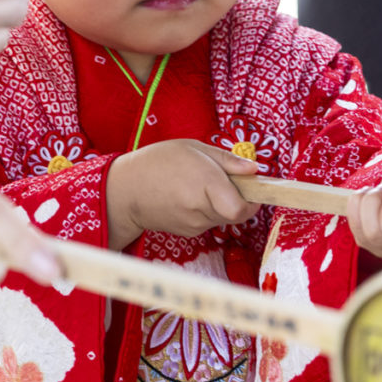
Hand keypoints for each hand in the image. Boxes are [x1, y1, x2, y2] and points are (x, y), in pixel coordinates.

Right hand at [106, 142, 260, 247]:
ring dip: (221, 204)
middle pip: (236, 213)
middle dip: (237, 198)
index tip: (250, 187)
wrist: (125, 190)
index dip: (252, 200)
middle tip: (225, 180)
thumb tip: (255, 170)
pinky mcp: (188, 233)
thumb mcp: (194, 148)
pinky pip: (209, 222)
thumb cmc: (159, 162)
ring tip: (201, 185)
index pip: (241, 208)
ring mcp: (194, 224)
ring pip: (223, 217)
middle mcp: (201, 208)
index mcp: (205, 183)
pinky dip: (207, 210)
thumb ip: (227, 160)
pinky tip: (189, 196)